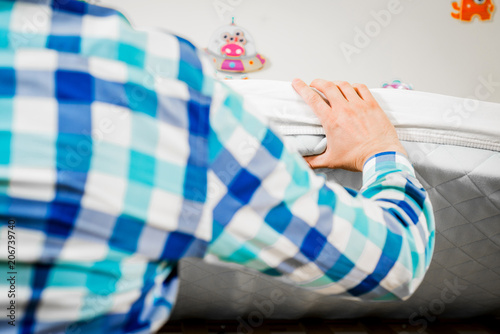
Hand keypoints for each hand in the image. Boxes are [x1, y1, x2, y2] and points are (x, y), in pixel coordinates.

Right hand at [292, 79, 406, 171]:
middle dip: (317, 82)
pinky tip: (352, 89)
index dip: (302, 88)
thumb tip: (301, 163)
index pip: (312, 99)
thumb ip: (313, 161)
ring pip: (344, 85)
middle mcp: (344, 109)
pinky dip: (354, 86)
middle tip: (314, 84)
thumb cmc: (358, 158)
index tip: (297, 82)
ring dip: (335, 83)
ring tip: (331, 86)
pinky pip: (361, 88)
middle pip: (327, 86)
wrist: (380, 157)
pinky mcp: (372, 105)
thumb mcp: (331, 161)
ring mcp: (359, 105)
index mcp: (331, 121)